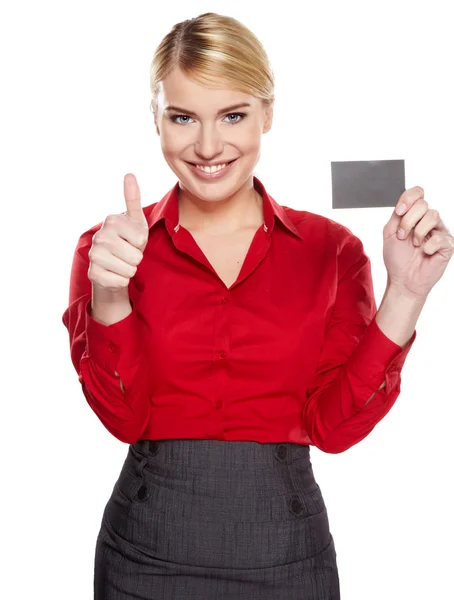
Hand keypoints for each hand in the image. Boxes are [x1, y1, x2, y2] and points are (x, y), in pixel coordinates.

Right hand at [88, 174, 148, 292]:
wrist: (113, 264)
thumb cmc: (128, 240)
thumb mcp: (136, 220)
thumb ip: (133, 199)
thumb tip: (129, 174)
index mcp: (111, 220)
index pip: (141, 238)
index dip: (142, 243)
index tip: (132, 240)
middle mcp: (99, 236)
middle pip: (136, 256)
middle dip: (137, 258)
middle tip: (127, 253)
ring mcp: (94, 255)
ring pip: (129, 270)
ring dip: (130, 270)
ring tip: (121, 262)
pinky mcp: (93, 273)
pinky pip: (120, 282)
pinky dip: (121, 281)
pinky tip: (114, 273)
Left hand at [383, 186, 453, 298]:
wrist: (403, 279)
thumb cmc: (397, 258)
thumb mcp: (390, 233)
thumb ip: (397, 215)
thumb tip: (405, 204)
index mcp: (414, 215)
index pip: (417, 193)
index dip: (408, 198)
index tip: (398, 212)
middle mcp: (427, 220)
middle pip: (423, 204)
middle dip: (408, 221)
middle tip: (402, 236)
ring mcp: (439, 231)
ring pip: (433, 216)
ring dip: (418, 232)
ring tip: (414, 245)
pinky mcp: (447, 244)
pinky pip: (440, 237)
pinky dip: (428, 246)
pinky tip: (424, 252)